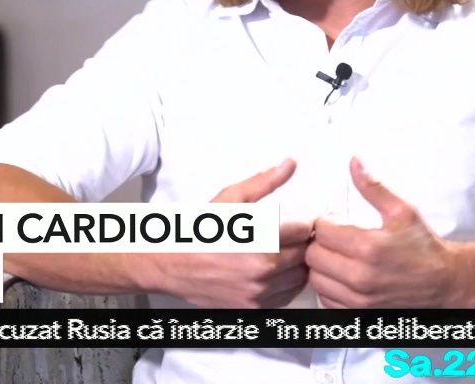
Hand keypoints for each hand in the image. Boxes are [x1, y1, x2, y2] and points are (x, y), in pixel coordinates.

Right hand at [146, 159, 311, 307]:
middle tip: (290, 236)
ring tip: (281, 252)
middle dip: (301, 243)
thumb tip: (289, 165)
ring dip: (296, 264)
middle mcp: (261, 272)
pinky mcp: (252, 308)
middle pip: (305, 256)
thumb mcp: (229, 200)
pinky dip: (286, 284)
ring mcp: (257, 294)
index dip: (303, 223)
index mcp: (258, 241)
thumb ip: (263, 183)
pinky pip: (286, 297)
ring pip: (299, 278)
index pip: (304, 232)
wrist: (169, 265)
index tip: (297, 222)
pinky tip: (272, 271)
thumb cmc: (197, 232)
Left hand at [306, 157, 461, 307]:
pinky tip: (341, 276)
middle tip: (332, 240)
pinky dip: (329, 288)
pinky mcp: (360, 313)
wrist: (445, 283)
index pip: (321, 232)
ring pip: (316, 279)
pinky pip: (326, 300)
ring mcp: (359, 299)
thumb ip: (373, 187)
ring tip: (336, 257)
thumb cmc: (424, 247)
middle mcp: (360, 276)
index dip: (324, 224)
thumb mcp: (402, 211)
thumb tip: (354, 162)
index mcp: (368, 247)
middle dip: (319, 244)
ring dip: (321, 267)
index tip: (333, 223)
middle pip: (313, 256)